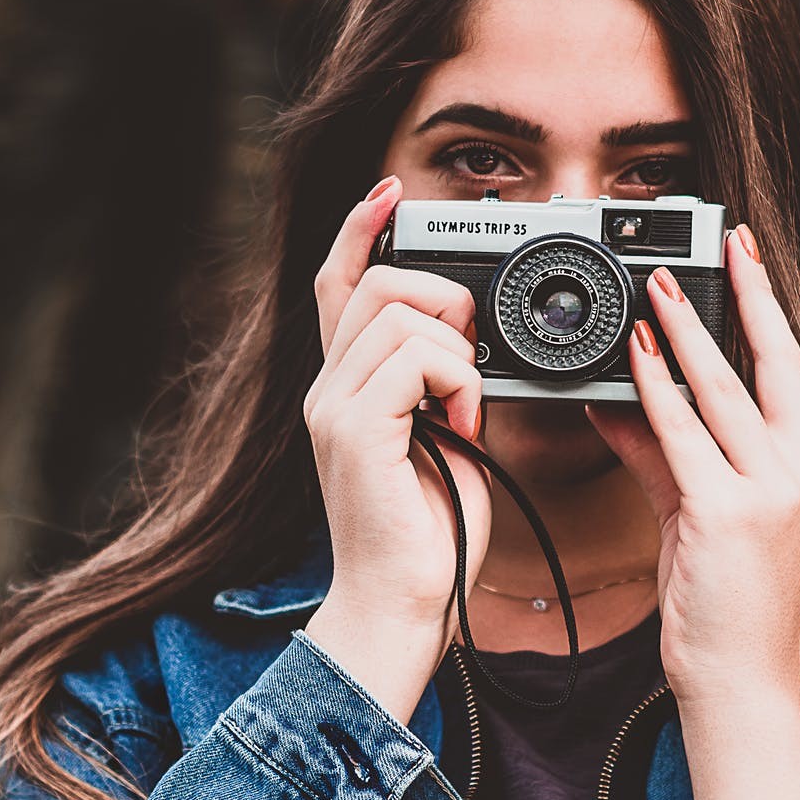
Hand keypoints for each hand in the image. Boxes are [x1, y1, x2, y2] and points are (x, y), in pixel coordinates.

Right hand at [301, 174, 491, 668]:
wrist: (400, 607)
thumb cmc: (426, 537)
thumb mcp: (443, 440)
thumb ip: (440, 386)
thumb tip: (472, 344)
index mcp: (345, 388)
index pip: (338, 284)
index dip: (359, 229)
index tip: (391, 192)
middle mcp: (327, 389)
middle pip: (379, 283)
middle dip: (443, 298)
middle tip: (472, 360)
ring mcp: (334, 407)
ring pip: (401, 313)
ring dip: (457, 351)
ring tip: (466, 408)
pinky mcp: (354, 429)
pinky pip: (415, 358)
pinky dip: (458, 382)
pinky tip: (463, 426)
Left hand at [586, 223, 799, 703]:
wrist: (740, 682)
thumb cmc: (725, 603)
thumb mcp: (695, 513)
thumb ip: (660, 452)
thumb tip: (616, 398)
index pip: (792, 370)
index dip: (770, 307)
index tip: (749, 255)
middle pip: (774, 364)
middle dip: (746, 294)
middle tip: (719, 241)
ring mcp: (771, 494)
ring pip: (727, 392)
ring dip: (689, 332)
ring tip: (658, 286)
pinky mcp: (729, 516)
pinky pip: (685, 438)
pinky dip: (659, 393)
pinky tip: (637, 357)